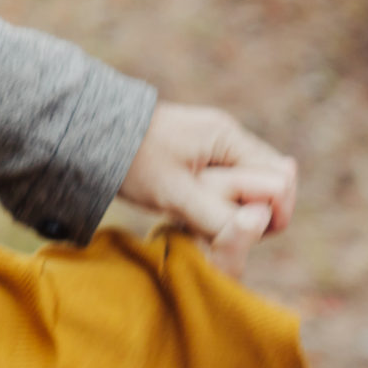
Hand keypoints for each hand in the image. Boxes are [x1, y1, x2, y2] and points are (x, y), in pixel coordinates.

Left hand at [118, 103, 295, 276]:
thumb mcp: (175, 194)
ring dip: (232, 208)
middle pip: (267, 184)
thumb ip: (220, 212)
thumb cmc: (131, 161)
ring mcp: (213, 145)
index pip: (279, 180)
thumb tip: (263, 225)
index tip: (243, 232)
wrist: (88, 135)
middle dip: (252, 210)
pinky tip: (189, 213)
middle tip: (215, 226)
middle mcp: (227, 137)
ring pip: (246, 187)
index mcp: (228, 137)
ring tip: (198, 219)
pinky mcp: (198, 156)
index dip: (270, 212)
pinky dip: (215, 202)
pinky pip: (224, 185)